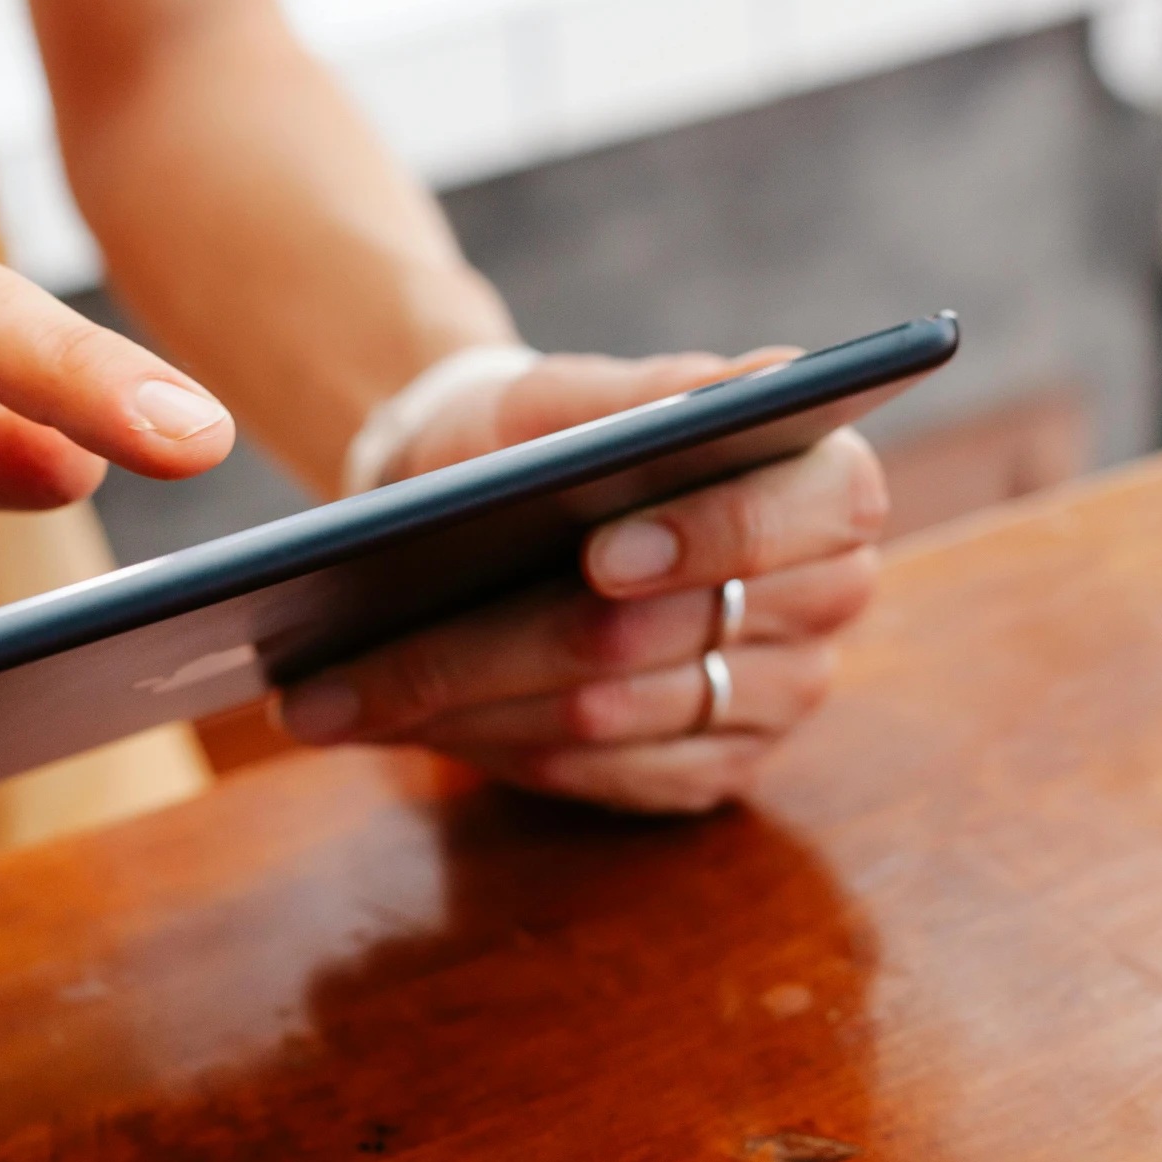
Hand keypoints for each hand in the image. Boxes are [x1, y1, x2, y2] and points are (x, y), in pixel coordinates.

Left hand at [274, 351, 885, 812]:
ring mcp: (778, 696)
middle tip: (365, 657)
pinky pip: (597, 777)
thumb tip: (751, 385)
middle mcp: (825, 597)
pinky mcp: (712, 768)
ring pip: (609, 717)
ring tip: (331, 697)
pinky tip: (386, 727)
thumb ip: (645, 391)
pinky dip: (483, 749)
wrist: (485, 499)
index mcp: (830, 486)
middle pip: (662, 638)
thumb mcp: (560, 393)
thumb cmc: (533, 435)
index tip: (599, 556)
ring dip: (464, 709)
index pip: (803, 518)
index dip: (705, 539)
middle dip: (498, 648)